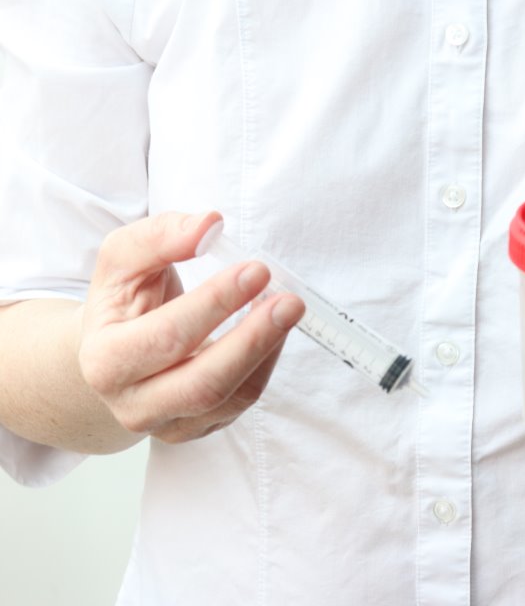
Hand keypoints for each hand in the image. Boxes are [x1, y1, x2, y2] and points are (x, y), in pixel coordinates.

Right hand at [77, 212, 304, 442]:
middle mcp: (133, 403)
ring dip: (268, 350)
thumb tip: (208, 225)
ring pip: (231, 398)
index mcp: (105, 360)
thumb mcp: (123, 260)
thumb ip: (160, 236)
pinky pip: (243, 401)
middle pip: (203, 382)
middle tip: (290, 301)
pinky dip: (266, 362)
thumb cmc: (123, 302)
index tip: (256, 270)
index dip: (216, 303)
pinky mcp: (200, 428)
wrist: (115, 355)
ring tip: (288, 308)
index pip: (169, 336)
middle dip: (253, 339)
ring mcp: (168, 424)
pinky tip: (274, 330)